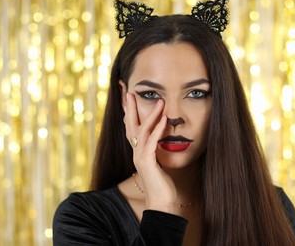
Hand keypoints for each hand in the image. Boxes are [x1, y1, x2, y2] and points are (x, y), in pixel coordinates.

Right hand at [124, 93, 177, 212]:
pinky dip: (157, 130)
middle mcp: (136, 152)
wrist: (161, 202)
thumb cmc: (162, 183)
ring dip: (151, 115)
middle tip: (130, 91)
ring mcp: (140, 157)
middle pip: (130, 125)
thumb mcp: (159, 161)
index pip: (131, 127)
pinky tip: (164, 119)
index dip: (129, 112)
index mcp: (138, 151)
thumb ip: (158, 147)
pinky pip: (151, 142)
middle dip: (130, 108)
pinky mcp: (147, 163)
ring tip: (160, 102)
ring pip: (142, 131)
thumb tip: (164, 133)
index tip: (129, 97)